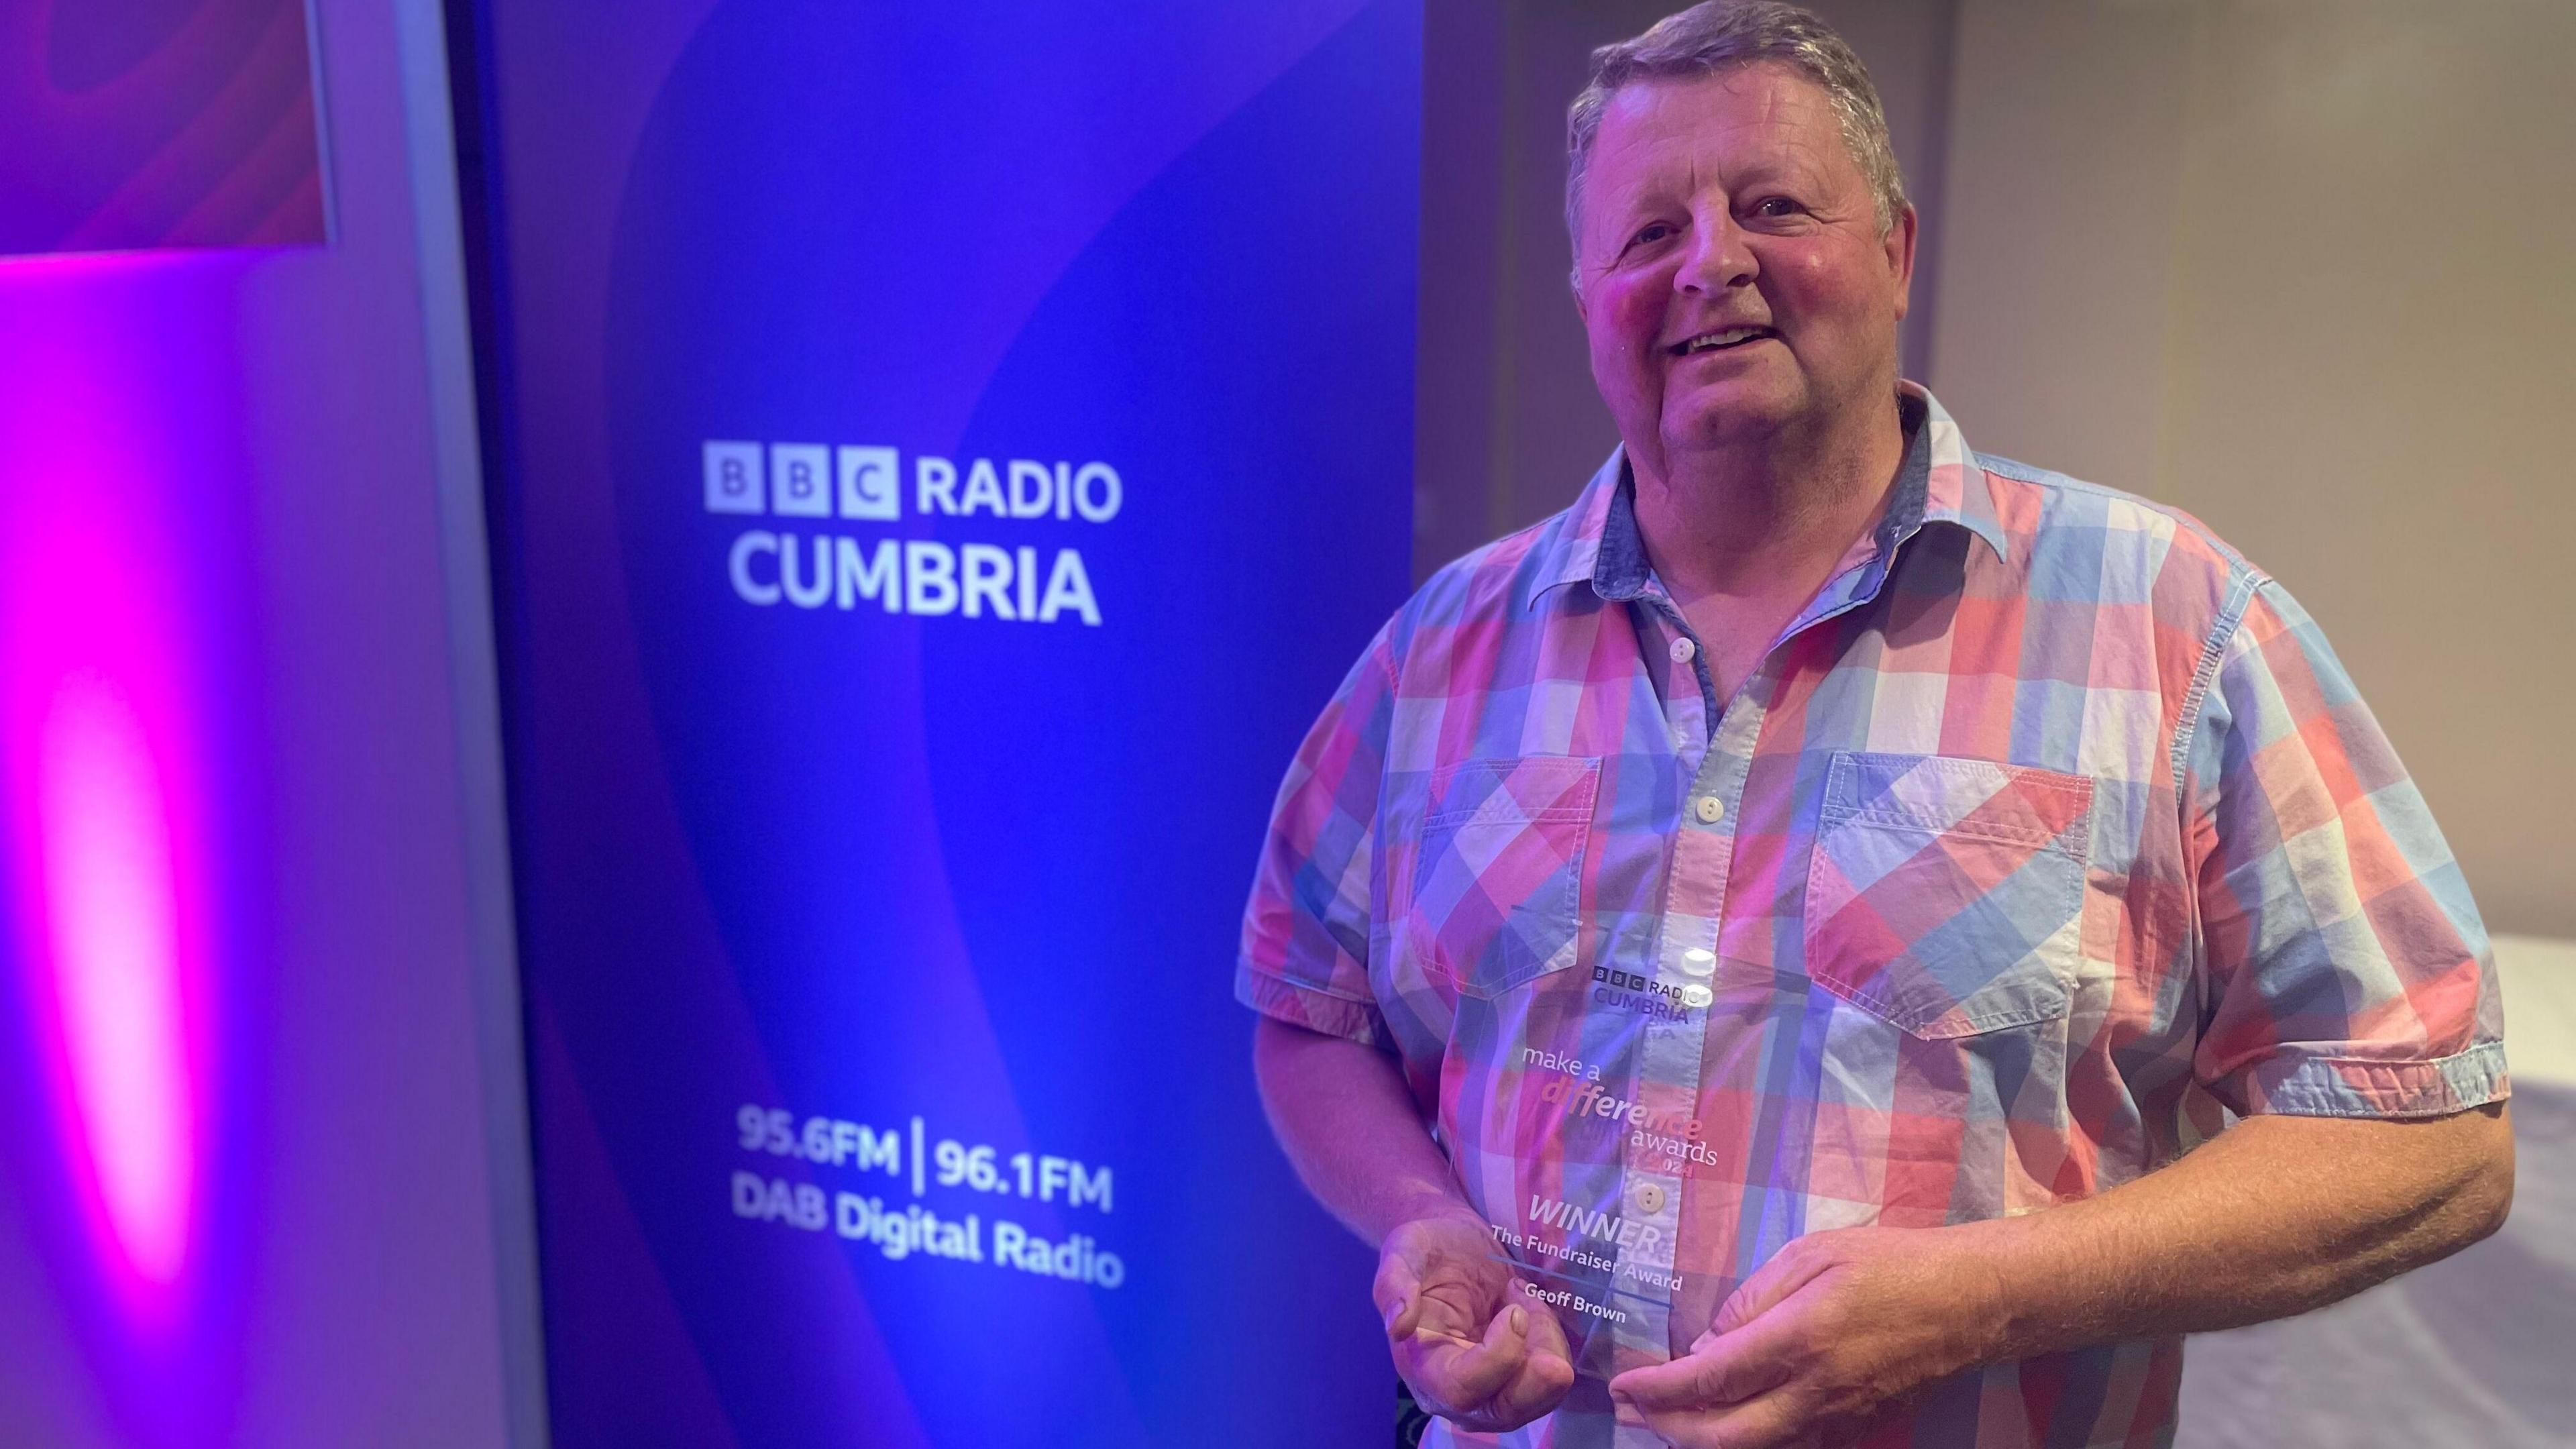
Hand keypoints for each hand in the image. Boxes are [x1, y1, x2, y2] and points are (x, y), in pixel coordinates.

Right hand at [1372, 1213, 1575, 1431]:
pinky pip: (1552, 1383)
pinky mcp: (1520, 1383)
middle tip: (1541, 1319)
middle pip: (1506, 1410)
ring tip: (1525, 1297)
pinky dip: (1554, 1345)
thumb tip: (1398, 1325)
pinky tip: (1533, 1309)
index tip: (1513, 1311)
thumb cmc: (1428, 1248)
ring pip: (1538, 1399)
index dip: (1496, 1358)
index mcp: (1422, 1366)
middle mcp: (1457, 1393)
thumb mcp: (1404, 1250)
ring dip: (1548, 1346)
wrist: (1454, 1245)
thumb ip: (1392, 1283)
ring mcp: (1493, 1393)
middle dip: (1538, 1374)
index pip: (1461, 1390)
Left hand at [1607, 1224, 2003, 1447]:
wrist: (1970, 1302)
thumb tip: (1711, 1341)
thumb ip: (1753, 1297)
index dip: (1660, 1388)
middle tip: (1632, 1411)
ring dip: (1704, 1439)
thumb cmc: (1891, 1263)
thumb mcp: (1812, 1253)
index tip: (1623, 1386)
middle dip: (1669, 1429)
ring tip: (1666, 1418)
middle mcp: (1815, 1390)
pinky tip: (1726, 1418)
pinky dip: (1748, 1439)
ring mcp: (1838, 1417)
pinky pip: (1790, 1445)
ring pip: (1756, 1448)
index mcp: (1799, 1338)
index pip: (1711, 1377)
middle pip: (1725, 1436)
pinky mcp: (1857, 1428)